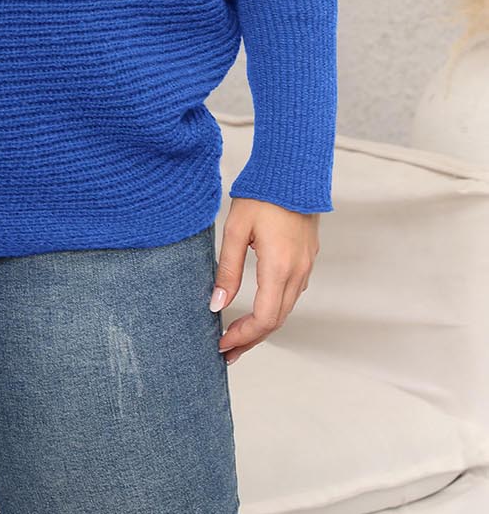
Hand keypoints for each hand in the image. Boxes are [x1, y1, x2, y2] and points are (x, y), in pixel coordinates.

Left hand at [210, 197, 319, 364]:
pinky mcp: (307, 258)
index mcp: (279, 268)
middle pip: (277, 321)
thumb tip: (216, 305)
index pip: (265, 319)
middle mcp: (298, 272)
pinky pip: (291, 293)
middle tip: (227, 352)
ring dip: (263, 326)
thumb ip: (227, 270)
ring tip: (237, 335)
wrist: (293, 170)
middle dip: (251, 339)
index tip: (222, 345)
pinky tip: (258, 309)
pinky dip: (274, 309)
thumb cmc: (262, 194)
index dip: (243, 337)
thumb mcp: (235, 230)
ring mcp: (306, 266)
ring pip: (286, 308)